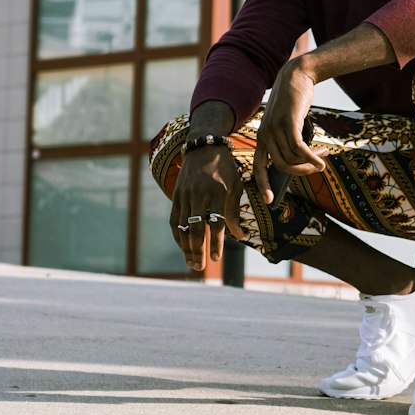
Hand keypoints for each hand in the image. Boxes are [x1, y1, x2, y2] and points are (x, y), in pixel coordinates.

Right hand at [170, 145, 245, 272]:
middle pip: (195, 228)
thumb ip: (234, 212)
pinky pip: (174, 220)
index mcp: (217, 191)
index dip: (215, 242)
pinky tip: (182, 247)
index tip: (216, 259)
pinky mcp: (176, 195)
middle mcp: (199, 194)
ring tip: (191, 263)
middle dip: (197, 250)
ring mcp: (185, 195)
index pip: (215, 223)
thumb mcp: (235, 186)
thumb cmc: (225, 168)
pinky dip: (177, 235)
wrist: (204, 147)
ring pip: (182, 227)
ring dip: (186, 247)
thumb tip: (240, 235)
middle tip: (199, 267)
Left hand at [252, 59, 325, 204]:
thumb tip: (300, 164)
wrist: (296, 76)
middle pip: (283, 166)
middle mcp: (265, 135)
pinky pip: (299, 149)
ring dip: (311, 162)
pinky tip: (322, 158)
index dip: (263, 184)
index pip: (258, 166)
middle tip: (319, 167)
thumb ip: (288, 142)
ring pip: (293, 158)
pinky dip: (312, 157)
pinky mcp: (288, 123)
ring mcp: (275, 129)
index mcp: (262, 138)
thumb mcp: (287, 124)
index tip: (270, 200)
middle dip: (303, 171)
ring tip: (323, 155)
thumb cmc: (294, 103)